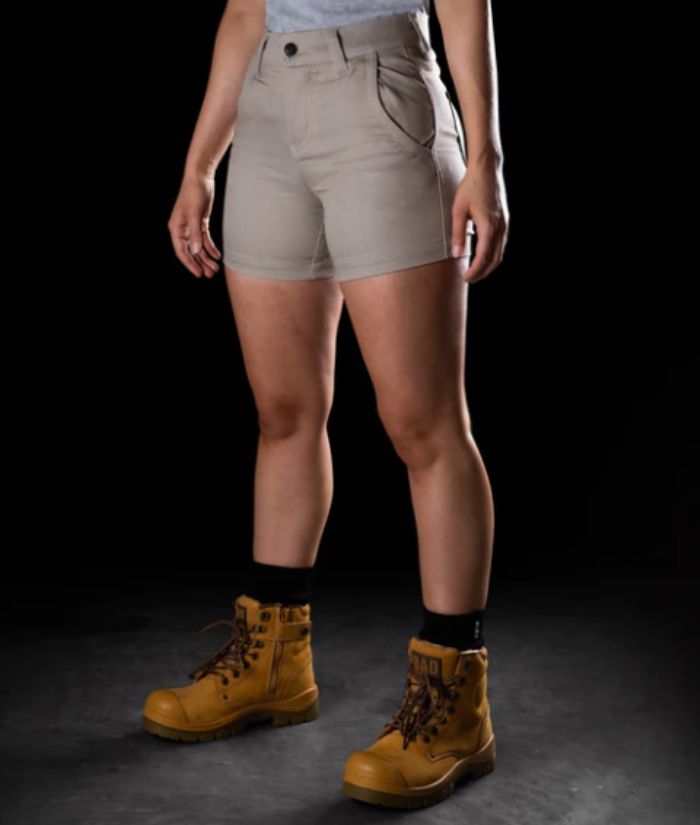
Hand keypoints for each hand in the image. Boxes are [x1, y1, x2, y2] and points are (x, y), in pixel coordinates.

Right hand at [168, 174, 221, 278]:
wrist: (200, 177)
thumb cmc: (194, 193)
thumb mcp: (194, 214)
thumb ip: (195, 234)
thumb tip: (194, 251)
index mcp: (176, 228)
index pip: (181, 251)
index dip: (190, 264)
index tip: (199, 274)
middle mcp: (182, 229)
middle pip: (191, 251)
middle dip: (200, 263)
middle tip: (211, 274)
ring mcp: (191, 226)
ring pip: (198, 246)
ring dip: (206, 257)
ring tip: (215, 268)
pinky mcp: (200, 222)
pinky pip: (205, 239)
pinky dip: (210, 247)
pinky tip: (217, 256)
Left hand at [451, 162, 509, 283]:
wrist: (486, 170)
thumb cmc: (471, 187)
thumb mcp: (458, 211)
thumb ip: (457, 234)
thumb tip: (456, 254)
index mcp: (489, 226)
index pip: (483, 257)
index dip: (475, 271)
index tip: (466, 278)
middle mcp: (500, 227)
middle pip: (494, 259)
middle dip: (482, 272)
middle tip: (469, 279)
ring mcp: (504, 224)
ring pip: (500, 253)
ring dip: (488, 265)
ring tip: (476, 271)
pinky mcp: (504, 221)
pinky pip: (501, 244)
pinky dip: (493, 255)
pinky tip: (484, 257)